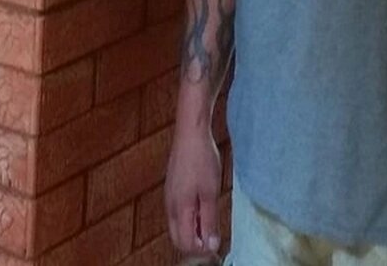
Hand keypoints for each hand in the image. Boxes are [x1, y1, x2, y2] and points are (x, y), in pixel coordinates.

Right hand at [165, 126, 224, 262]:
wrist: (191, 134)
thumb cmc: (202, 160)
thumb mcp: (211, 193)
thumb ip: (210, 221)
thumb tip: (211, 245)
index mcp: (179, 209)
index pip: (185, 244)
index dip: (201, 251)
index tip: (217, 247)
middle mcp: (170, 207)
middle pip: (178, 239)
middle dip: (195, 245)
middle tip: (214, 239)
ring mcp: (169, 198)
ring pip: (178, 227)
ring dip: (193, 232)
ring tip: (211, 223)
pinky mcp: (172, 190)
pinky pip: (178, 214)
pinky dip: (190, 219)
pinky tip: (203, 210)